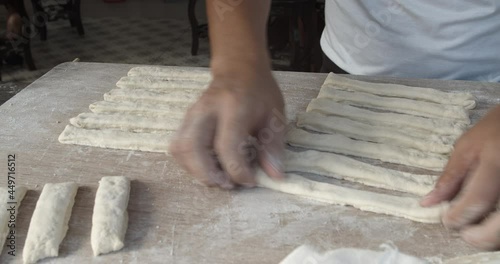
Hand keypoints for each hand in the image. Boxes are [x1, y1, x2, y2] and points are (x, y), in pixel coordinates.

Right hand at [169, 67, 285, 188]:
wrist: (239, 69)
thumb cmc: (259, 93)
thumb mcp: (275, 115)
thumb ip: (273, 147)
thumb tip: (275, 176)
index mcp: (234, 106)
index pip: (227, 145)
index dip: (237, 171)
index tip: (251, 181)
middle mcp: (207, 109)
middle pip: (193, 148)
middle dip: (208, 175)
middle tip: (228, 185)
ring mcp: (192, 113)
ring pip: (180, 149)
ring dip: (196, 171)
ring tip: (217, 179)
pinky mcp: (185, 120)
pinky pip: (178, 146)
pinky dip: (189, 163)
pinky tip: (208, 167)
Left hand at [421, 105, 499, 249]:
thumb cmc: (493, 130)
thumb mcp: (466, 147)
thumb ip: (449, 177)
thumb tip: (427, 203)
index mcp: (496, 162)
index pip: (478, 199)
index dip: (459, 216)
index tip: (446, 222)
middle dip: (481, 236)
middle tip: (464, 234)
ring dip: (492, 235)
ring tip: (475, 230)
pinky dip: (498, 226)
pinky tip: (488, 222)